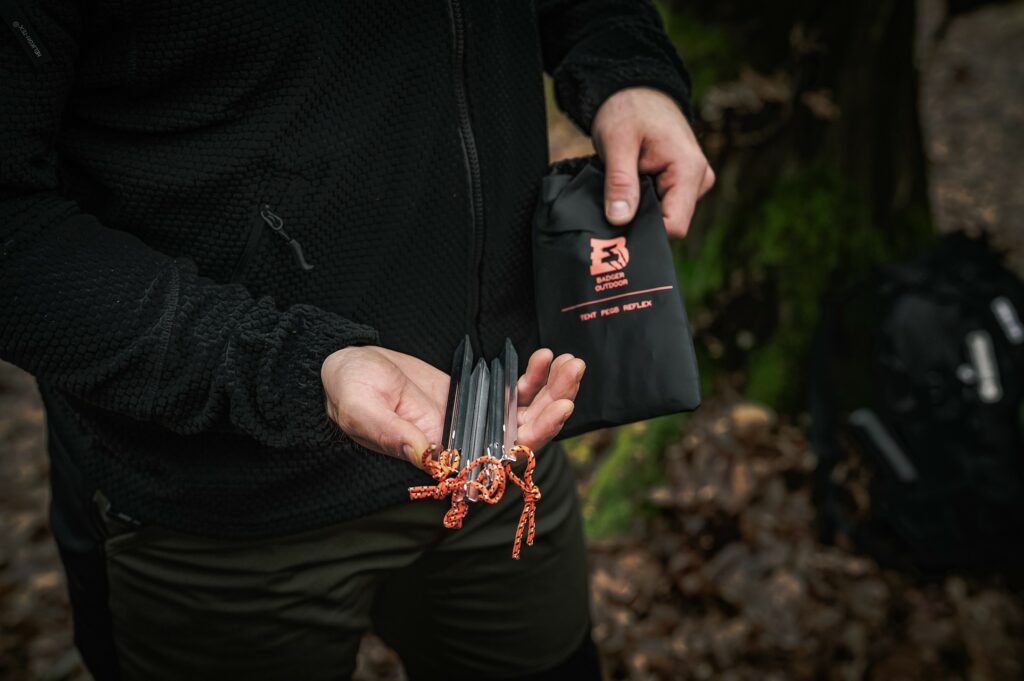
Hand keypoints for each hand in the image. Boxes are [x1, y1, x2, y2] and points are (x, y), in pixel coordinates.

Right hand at [320, 345, 584, 467]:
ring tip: (571, 361)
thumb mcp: (363, 411)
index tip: (559, 410)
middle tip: (573, 373)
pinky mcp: (475, 397)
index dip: (533, 439)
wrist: (346, 367)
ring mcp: (474, 420)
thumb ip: (393, 435)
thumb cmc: (348, 393)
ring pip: (524, 414)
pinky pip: (512, 393)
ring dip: (552, 390)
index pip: (499, 459)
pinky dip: (532, 377)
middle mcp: (466, 444)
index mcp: (443, 458)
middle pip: (524, 434)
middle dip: (554, 405)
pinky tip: (545, 357)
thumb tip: (429, 459)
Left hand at [591, 86, 714, 237]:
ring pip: (665, 215)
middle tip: (612, 204)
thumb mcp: (617, 142)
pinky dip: (644, 201)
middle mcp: (699, 179)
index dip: (645, 230)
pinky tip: (630, 186)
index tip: (617, 223)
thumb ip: (620, 182)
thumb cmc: (628, 109)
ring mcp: (694, 182)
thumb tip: (619, 220)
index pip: (674, 225)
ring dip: (640, 208)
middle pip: (669, 223)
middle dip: (640, 218)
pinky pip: (664, 204)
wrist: (637, 90)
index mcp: (689, 169)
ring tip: (622, 186)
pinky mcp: (684, 183)